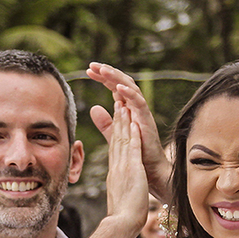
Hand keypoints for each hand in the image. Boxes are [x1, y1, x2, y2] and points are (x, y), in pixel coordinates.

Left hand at [87, 63, 171, 201]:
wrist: (150, 171)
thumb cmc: (137, 155)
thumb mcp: (116, 136)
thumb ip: (106, 123)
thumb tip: (93, 108)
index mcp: (128, 109)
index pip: (115, 87)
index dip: (103, 78)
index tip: (88, 71)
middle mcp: (136, 108)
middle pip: (122, 82)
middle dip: (108, 72)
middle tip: (92, 65)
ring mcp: (142, 113)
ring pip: (130, 88)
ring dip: (116, 78)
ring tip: (103, 70)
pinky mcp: (147, 120)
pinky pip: (139, 102)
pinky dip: (129, 94)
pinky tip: (117, 87)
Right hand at [101, 98, 148, 235]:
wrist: (121, 223)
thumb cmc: (124, 217)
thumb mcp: (121, 199)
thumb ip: (121, 191)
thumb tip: (120, 191)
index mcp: (115, 173)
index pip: (114, 149)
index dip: (114, 132)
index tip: (116, 119)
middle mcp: (117, 167)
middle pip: (115, 140)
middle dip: (116, 121)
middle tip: (116, 103)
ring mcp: (123, 167)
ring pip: (122, 140)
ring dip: (123, 121)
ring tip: (122, 105)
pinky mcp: (132, 170)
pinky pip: (132, 148)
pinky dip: (133, 134)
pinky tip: (134, 122)